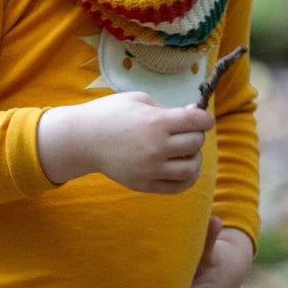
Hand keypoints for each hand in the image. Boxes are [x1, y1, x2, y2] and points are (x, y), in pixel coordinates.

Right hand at [37, 92, 213, 193]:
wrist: (83, 139)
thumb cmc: (110, 114)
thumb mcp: (139, 100)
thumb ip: (167, 108)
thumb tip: (193, 115)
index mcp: (156, 122)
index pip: (197, 121)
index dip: (205, 118)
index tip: (202, 118)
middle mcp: (157, 147)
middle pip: (196, 143)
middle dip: (196, 135)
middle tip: (187, 132)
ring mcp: (151, 169)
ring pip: (191, 168)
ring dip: (194, 158)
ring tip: (186, 152)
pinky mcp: (144, 184)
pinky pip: (177, 187)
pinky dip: (188, 178)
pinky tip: (185, 169)